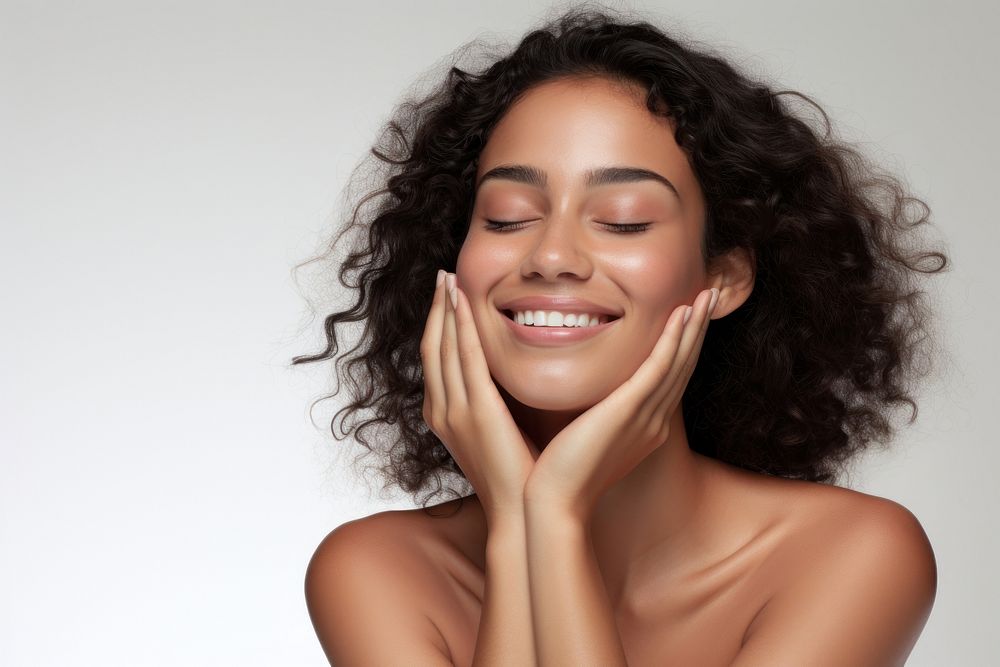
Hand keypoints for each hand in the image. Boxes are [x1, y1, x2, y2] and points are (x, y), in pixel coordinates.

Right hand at [420, 271, 539, 523]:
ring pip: (444, 347)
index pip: (435, 359)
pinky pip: (466, 358)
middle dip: (436, 308)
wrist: (520, 514)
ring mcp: (455, 411)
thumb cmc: (517, 476)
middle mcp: (441, 411)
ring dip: (446, 308)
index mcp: (443, 417)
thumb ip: (495, 403)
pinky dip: (462, 327)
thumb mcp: (498, 433)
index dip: (437, 324)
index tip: (445, 296)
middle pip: (432, 346)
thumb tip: (508, 377)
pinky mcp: (478, 411)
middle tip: (442, 275)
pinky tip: (464, 302)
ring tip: (449, 278)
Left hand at [523, 287, 718, 520]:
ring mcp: (646, 416)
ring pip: (678, 362)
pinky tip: (682, 315)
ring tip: (706, 295)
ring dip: (694, 326)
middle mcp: (653, 421)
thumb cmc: (563, 474)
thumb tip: (591, 399)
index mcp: (645, 427)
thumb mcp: (588, 438)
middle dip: (698, 329)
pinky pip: (659, 368)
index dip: (684, 346)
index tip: (690, 317)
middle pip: (683, 366)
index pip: (670, 378)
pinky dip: (673, 340)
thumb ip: (597, 415)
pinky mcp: (630, 410)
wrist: (557, 502)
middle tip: (710, 296)